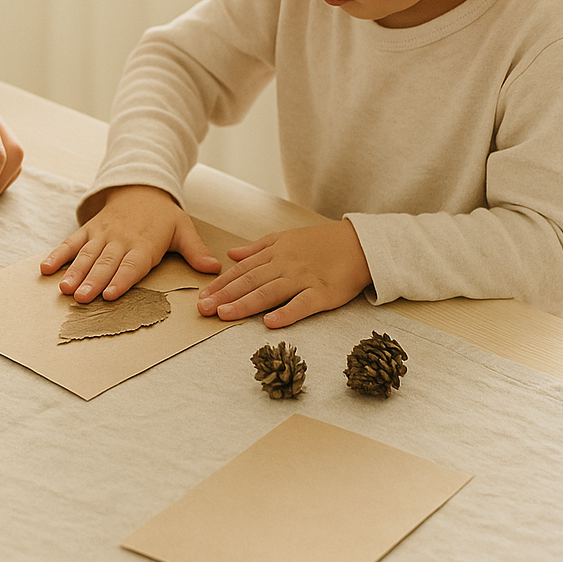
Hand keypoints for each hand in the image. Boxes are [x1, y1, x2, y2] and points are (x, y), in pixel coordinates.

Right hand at [40, 185, 220, 301]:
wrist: (141, 186)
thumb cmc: (163, 215)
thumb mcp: (184, 229)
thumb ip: (195, 251)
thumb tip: (214, 269)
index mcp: (144, 243)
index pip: (131, 265)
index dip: (121, 280)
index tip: (110, 294)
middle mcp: (120, 239)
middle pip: (105, 263)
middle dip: (93, 281)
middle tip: (82, 299)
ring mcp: (102, 234)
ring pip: (86, 255)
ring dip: (74, 272)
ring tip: (64, 289)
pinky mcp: (89, 230)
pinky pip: (71, 243)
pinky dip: (58, 255)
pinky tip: (45, 269)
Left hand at [195, 219, 371, 326]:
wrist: (360, 244)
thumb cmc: (322, 243)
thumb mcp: (286, 238)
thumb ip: (257, 248)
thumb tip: (231, 254)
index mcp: (275, 252)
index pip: (242, 269)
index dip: (220, 283)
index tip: (202, 296)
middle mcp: (285, 264)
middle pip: (250, 280)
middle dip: (224, 295)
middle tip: (203, 309)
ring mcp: (304, 278)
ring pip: (270, 292)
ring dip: (246, 303)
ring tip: (225, 315)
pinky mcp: (323, 293)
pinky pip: (303, 304)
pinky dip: (286, 313)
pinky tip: (270, 323)